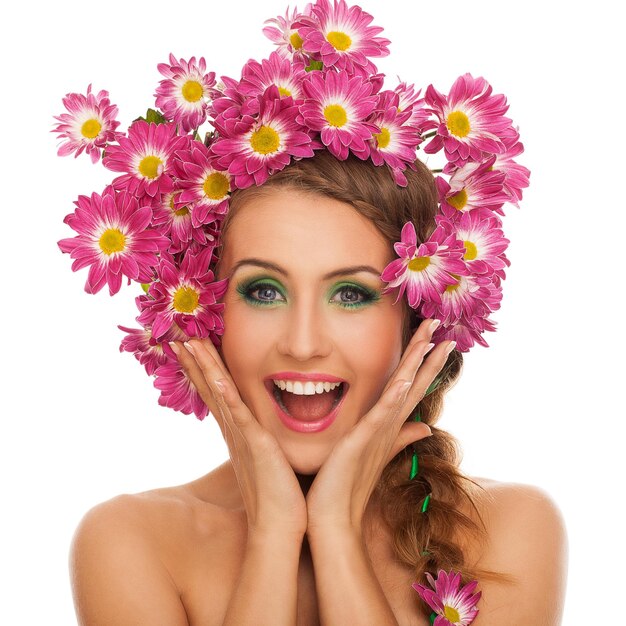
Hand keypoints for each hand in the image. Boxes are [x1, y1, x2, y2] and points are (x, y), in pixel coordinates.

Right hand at [170, 338, 307, 537]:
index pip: (215, 390)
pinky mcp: (255, 444)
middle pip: (208, 385)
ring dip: (202, 367)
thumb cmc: (278, 492)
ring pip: (218, 393)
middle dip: (193, 358)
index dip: (201, 366)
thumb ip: (263, 436)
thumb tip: (266, 425)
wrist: (279, 524)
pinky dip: (225, 394)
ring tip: (187, 342)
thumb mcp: (267, 455)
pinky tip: (216, 376)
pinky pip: (237, 414)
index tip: (189, 342)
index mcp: (236, 430)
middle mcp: (232, 429)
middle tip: (176, 332)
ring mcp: (241, 435)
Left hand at [305, 318, 452, 536]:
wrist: (334, 515)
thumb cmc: (349, 482)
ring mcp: (381, 431)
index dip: (425, 361)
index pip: (412, 385)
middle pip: (414, 380)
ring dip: (418, 365)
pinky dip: (395, 398)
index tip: (436, 337)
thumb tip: (425, 427)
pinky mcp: (366, 440)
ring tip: (433, 340)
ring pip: (404, 390)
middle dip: (427, 352)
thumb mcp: (378, 451)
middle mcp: (391, 424)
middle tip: (441, 325)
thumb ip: (401, 436)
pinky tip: (403, 379)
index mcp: (390, 423)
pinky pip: (383, 415)